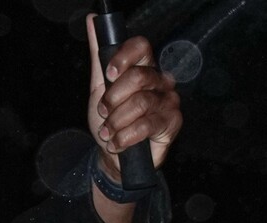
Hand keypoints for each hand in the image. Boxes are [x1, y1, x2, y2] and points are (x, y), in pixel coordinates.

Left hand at [85, 16, 181, 222]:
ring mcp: (169, 101)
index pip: (141, 47)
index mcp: (143, 67)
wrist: (114, 156)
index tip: (108, 76)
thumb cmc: (108, 120)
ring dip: (118, 120)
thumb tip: (92, 21)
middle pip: (139, 76)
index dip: (123, 58)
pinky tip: (118, 143)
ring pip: (141, 103)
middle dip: (115, 98)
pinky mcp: (173, 122)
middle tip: (104, 113)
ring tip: (108, 132)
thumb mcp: (98, 87)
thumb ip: (98, 55)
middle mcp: (160, 81)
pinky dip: (127, 136)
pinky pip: (148, 125)